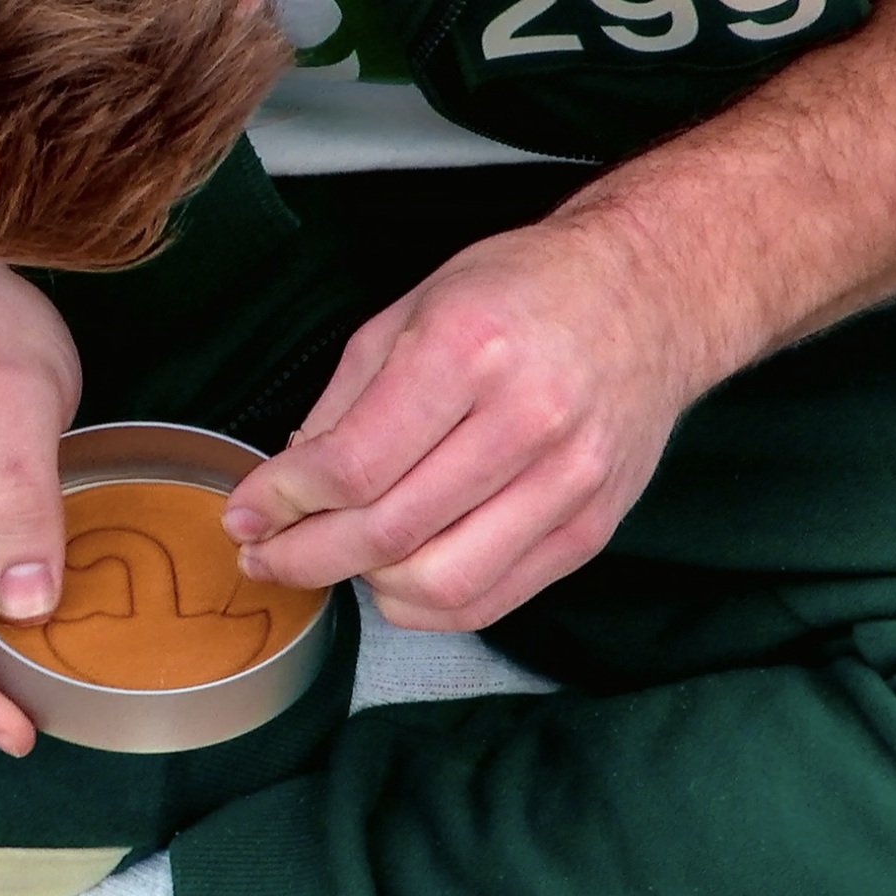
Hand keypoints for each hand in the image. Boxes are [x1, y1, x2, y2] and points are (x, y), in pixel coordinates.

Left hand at [222, 220, 713, 630]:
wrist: (650, 295)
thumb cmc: (524, 291)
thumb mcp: (412, 309)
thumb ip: (344, 401)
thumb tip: (287, 483)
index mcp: (468, 350)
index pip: (351, 464)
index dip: (281, 502)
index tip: (245, 515)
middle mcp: (526, 419)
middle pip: (387, 532)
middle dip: (303, 556)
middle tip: (265, 556)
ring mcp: (567, 482)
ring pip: (438, 583)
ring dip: (365, 585)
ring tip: (337, 558)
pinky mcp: (590, 527)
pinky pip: (490, 601)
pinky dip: (424, 604)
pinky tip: (393, 577)